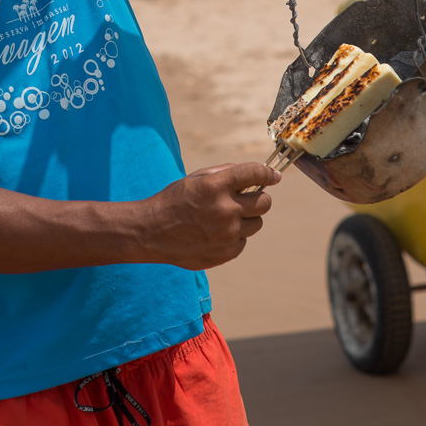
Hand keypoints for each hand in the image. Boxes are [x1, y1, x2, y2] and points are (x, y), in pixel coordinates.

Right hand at [141, 162, 280, 270]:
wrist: (151, 232)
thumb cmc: (175, 200)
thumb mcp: (196, 178)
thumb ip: (226, 173)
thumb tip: (258, 174)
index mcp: (215, 186)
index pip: (254, 173)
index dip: (267, 173)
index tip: (274, 175)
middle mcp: (224, 209)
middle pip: (265, 203)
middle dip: (260, 197)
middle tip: (248, 198)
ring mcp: (226, 234)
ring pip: (257, 223)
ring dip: (247, 218)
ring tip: (226, 217)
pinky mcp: (226, 253)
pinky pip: (243, 241)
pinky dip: (235, 235)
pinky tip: (215, 232)